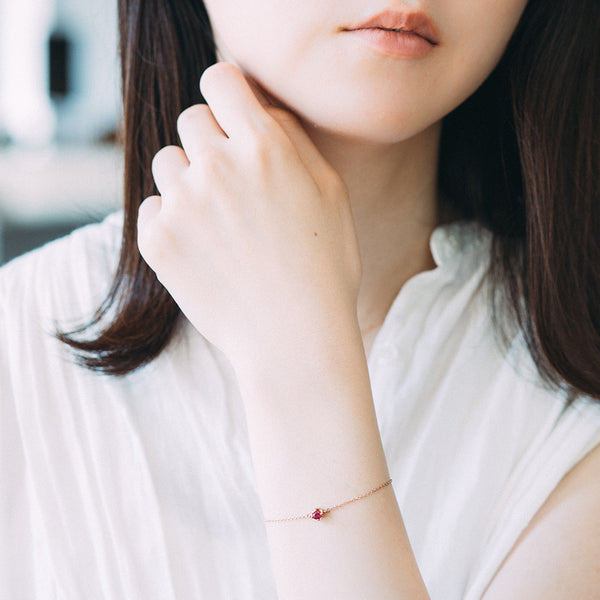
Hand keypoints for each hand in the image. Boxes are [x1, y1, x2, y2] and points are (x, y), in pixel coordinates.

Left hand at [137, 63, 361, 368]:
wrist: (294, 337)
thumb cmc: (323, 267)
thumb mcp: (330, 193)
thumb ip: (293, 139)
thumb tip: (260, 110)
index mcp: (265, 147)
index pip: (220, 80)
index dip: (225, 93)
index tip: (230, 115)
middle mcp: (218, 166)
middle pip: (191, 120)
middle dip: (209, 143)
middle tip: (231, 183)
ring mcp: (183, 203)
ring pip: (167, 163)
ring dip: (188, 181)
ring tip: (218, 222)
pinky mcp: (158, 240)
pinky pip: (154, 207)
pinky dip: (173, 222)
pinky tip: (203, 250)